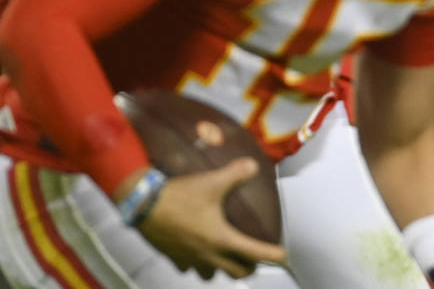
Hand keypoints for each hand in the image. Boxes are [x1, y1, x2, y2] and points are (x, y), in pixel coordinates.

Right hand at [136, 158, 286, 277]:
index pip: (254, 252)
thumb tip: (254, 166)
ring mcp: (189, 258)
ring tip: (227, 258)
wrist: (142, 204)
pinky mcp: (173, 256)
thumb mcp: (212, 181)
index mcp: (222, 239)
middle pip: (236, 272)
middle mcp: (208, 254)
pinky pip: (189, 267)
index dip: (272, 254)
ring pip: (212, 274)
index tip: (283, 255)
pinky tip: (198, 253)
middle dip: (249, 267)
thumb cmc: (179, 196)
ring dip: (222, 269)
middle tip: (255, 258)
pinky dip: (197, 263)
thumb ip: (236, 173)